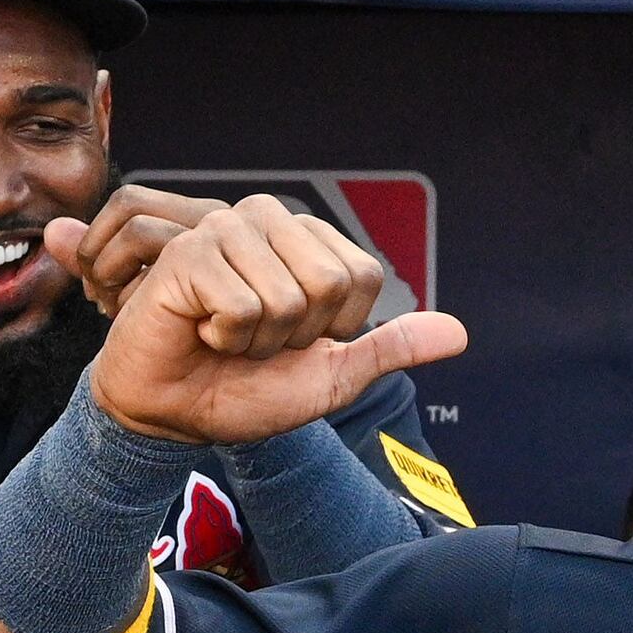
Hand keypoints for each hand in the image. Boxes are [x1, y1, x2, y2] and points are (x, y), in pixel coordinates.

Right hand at [62, 194, 466, 447]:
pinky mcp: (188, 251)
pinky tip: (197, 327)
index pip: (363, 278)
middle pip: (330, 284)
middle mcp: (269, 219)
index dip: (332, 330)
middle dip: (294, 335)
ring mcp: (226, 229)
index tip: (290, 340)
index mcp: (308, 241)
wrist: (173, 413)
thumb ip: (390, 348)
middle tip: (252, 339)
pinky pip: (242, 305)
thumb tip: (459, 333)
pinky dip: (224, 336)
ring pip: (286, 298)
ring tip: (221, 333)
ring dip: (255, 340)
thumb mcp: (331, 375)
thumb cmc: (244, 389)